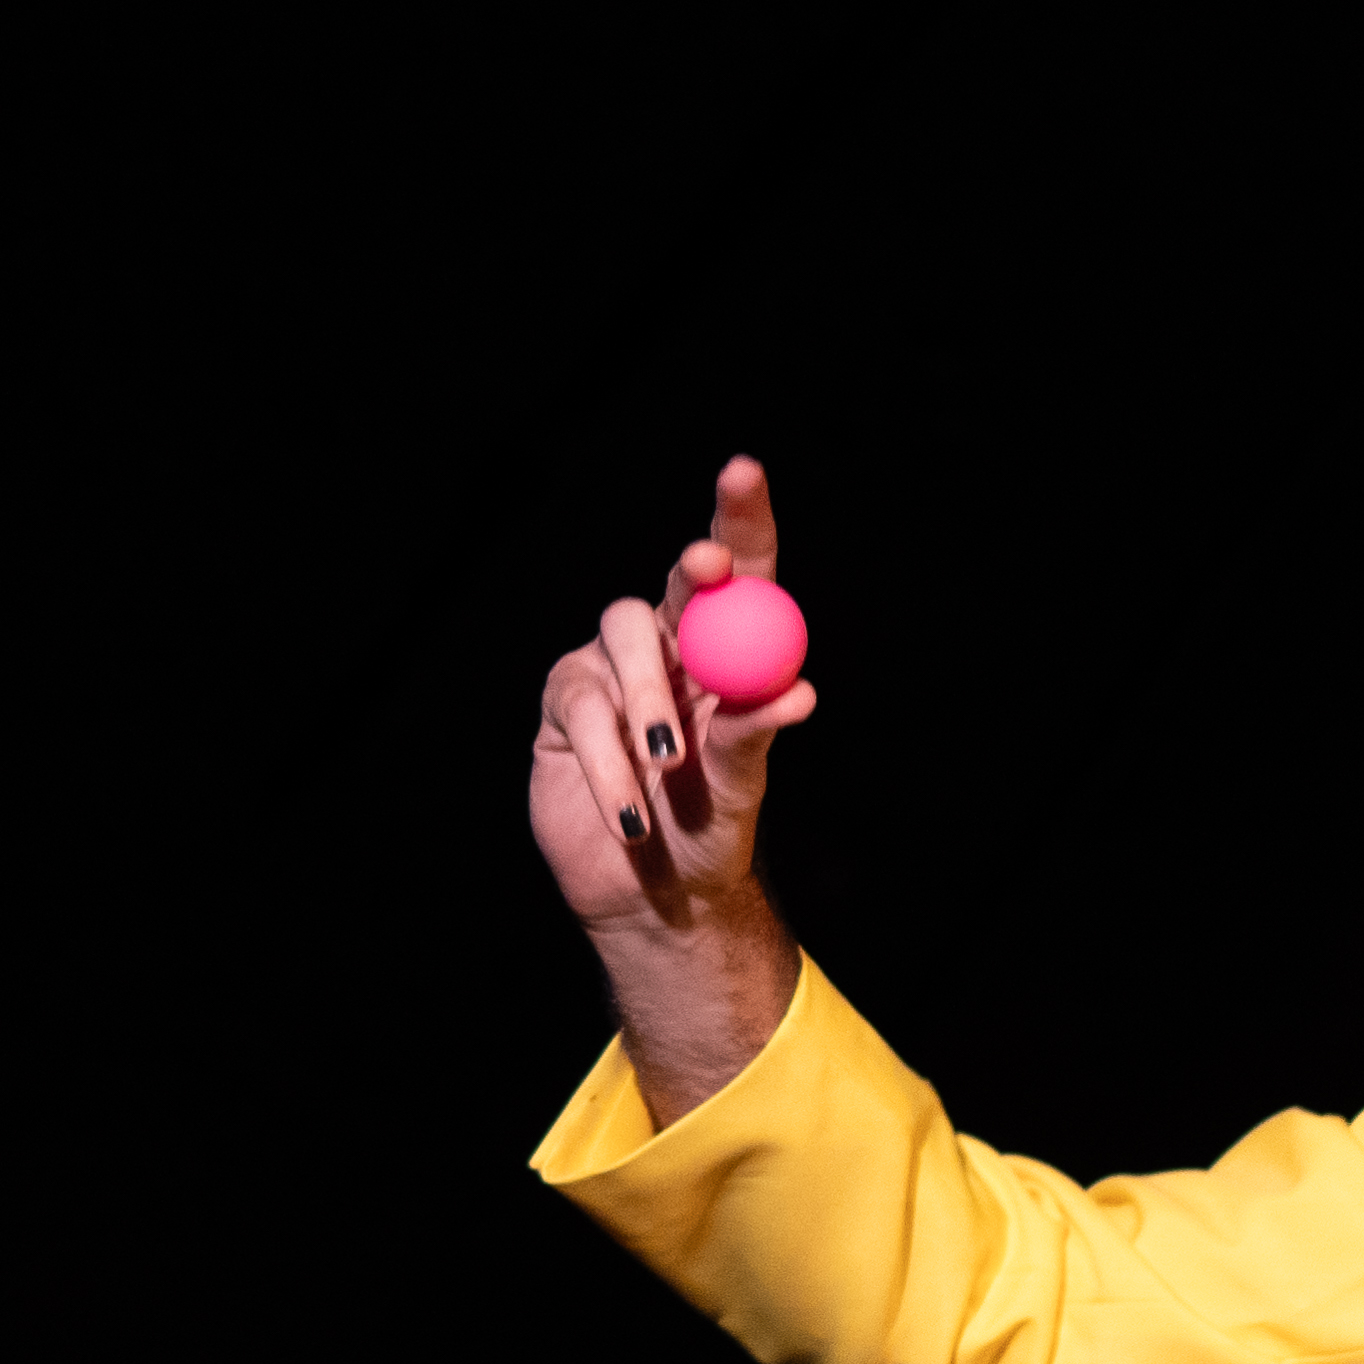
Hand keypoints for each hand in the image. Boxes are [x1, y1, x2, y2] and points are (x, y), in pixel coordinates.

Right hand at [524, 457, 816, 1118]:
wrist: (653, 893)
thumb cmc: (712, 833)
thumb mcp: (741, 789)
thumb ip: (755, 736)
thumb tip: (799, 691)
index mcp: (727, 655)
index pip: (739, 573)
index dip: (739, 517)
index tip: (743, 471)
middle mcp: (668, 650)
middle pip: (669, 588)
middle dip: (687, 575)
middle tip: (703, 571)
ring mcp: (610, 672)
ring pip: (620, 646)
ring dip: (647, 704)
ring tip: (666, 770)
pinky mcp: (564, 706)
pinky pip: (580, 707)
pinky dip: (608, 760)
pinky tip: (631, 811)